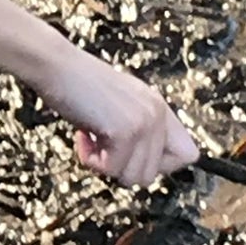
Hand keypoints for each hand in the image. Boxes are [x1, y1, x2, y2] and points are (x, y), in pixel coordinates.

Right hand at [32, 48, 197, 186]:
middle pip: (152, 174)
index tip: (130, 154)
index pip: (188, 155)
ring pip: (133, 177)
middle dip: (121, 167)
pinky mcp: (125, 131)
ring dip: (106, 165)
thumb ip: (140, 129)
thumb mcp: (122, 106)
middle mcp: (158, 115)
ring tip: (92, 139)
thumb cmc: (79, 85)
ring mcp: (144, 123)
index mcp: (160, 107)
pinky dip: (91, 160)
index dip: (159, 164)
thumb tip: (147, 167)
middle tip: (102, 145)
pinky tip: (83, 137)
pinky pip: (111, 169)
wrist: (57, 66)